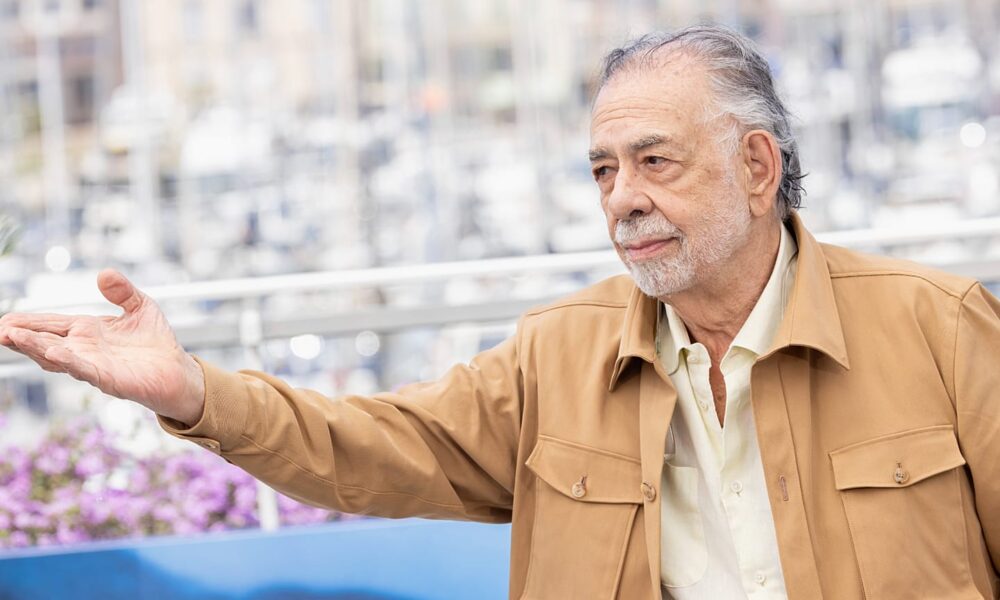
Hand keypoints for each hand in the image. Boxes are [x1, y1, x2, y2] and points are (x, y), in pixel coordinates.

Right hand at [0, 269, 205, 424]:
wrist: (178, 371)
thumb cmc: (156, 341)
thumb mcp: (141, 306)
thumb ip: (123, 291)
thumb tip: (104, 274)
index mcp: (87, 330)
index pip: (49, 324)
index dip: (26, 322)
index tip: (3, 319)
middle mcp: (83, 349)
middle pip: (43, 341)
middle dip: (19, 335)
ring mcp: (93, 365)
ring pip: (55, 357)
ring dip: (33, 347)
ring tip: (11, 336)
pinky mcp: (108, 379)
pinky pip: (83, 370)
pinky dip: (68, 361)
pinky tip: (53, 352)